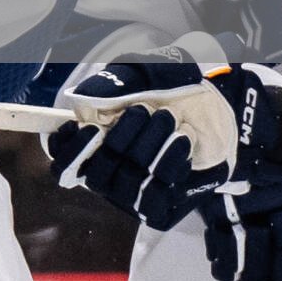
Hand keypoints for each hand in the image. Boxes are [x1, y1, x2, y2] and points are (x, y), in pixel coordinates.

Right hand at [47, 60, 239, 228]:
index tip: (88, 126)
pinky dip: (169, 163)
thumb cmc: (171, 90)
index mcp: (93, 144)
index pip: (62, 160)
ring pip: (126, 182)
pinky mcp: (161, 206)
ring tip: (168, 119)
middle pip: (95, 173)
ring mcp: (134, 193)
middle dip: (120, 140)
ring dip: (148, 147)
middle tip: (142, 111)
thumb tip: (81, 102)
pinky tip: (183, 139)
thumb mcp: (138, 74)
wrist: (218, 109)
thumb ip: (108, 84)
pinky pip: (155, 195)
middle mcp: (109, 172)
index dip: (67, 149)